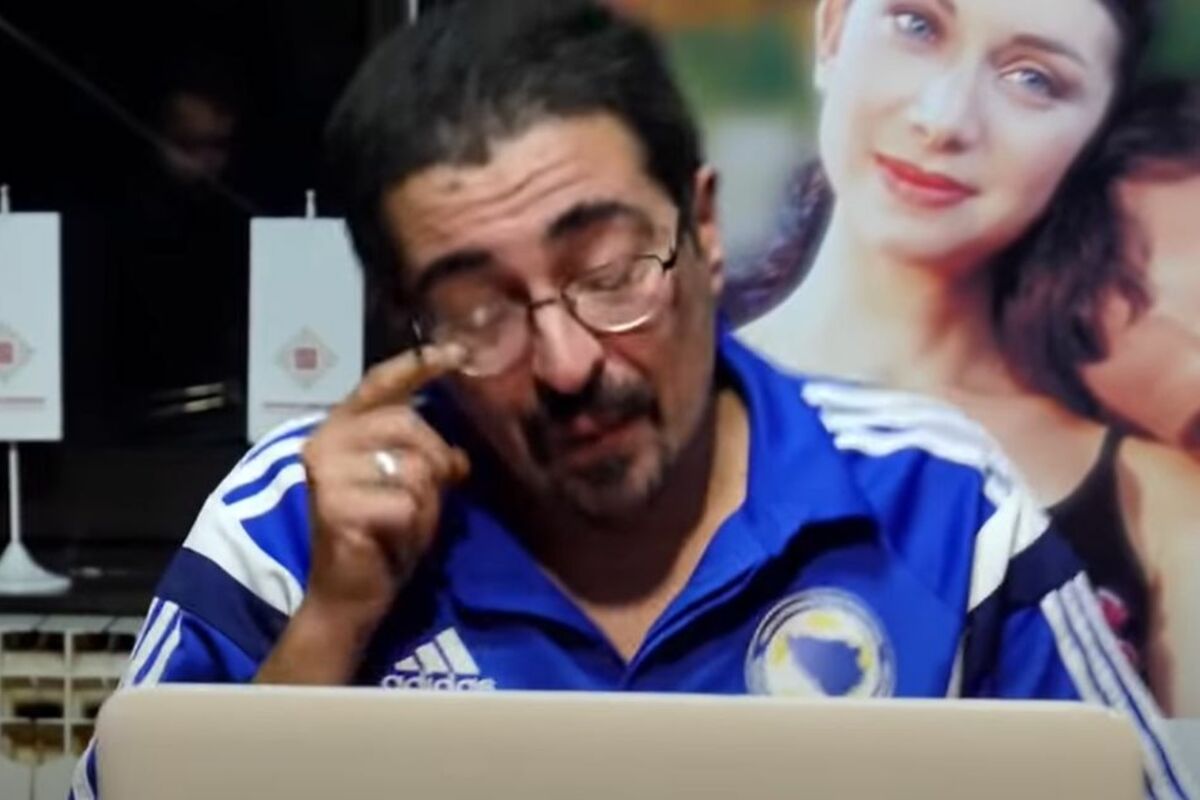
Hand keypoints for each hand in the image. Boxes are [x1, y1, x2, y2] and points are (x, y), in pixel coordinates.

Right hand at [300, 344, 468, 639]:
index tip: (455, 353)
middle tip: (432, 494)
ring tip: (406, 522)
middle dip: (435, 460)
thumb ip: (425, 454)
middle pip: (409, 424)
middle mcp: (326, 441)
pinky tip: (394, 539)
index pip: (380, 383)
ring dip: (426, 501)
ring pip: (413, 467)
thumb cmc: (382, 533)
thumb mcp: (410, 484)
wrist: (349, 594)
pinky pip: (406, 504)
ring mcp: (327, 473)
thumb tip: (457, 453)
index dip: (418, 365)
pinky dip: (414, 526)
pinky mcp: (336, 506)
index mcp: (341, 427)